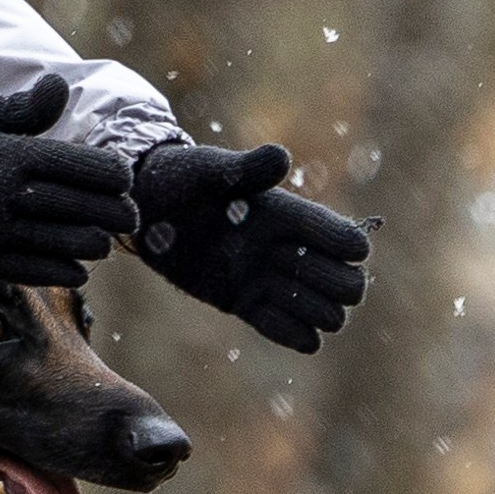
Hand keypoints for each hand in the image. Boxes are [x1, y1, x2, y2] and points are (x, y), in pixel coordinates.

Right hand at [0, 76, 138, 285]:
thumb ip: (26, 109)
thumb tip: (63, 85)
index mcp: (11, 154)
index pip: (88, 168)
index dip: (116, 175)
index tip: (122, 177)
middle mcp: (3, 195)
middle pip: (85, 209)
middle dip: (117, 213)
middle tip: (129, 214)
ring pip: (66, 244)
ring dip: (94, 243)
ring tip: (101, 238)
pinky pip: (35, 272)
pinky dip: (65, 270)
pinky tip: (78, 265)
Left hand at [133, 139, 370, 350]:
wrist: (146, 207)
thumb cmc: (180, 180)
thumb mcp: (211, 170)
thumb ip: (246, 169)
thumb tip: (282, 157)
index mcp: (288, 216)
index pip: (343, 239)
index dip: (348, 246)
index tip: (340, 249)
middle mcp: (286, 251)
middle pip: (347, 283)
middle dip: (339, 286)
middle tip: (296, 275)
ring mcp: (267, 281)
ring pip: (326, 313)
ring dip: (317, 312)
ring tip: (276, 295)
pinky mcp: (244, 304)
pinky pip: (289, 332)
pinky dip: (297, 336)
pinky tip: (282, 325)